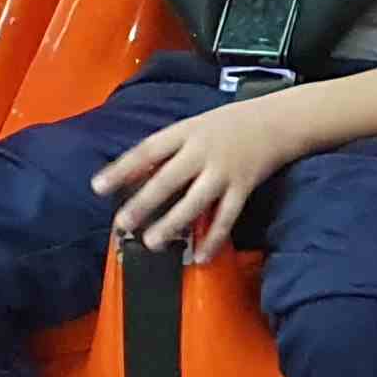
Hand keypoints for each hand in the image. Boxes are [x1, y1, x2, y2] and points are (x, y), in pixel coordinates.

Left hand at [92, 93, 300, 260]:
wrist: (278, 120)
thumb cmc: (228, 125)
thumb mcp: (194, 127)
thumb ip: (168, 150)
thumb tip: (133, 177)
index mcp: (186, 132)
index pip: (148, 151)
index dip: (122, 169)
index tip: (98, 187)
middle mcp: (203, 151)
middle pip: (169, 178)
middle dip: (144, 202)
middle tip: (122, 223)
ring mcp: (225, 171)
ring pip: (196, 201)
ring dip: (173, 223)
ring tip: (153, 242)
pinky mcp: (244, 187)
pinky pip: (227, 216)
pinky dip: (214, 237)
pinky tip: (202, 256)